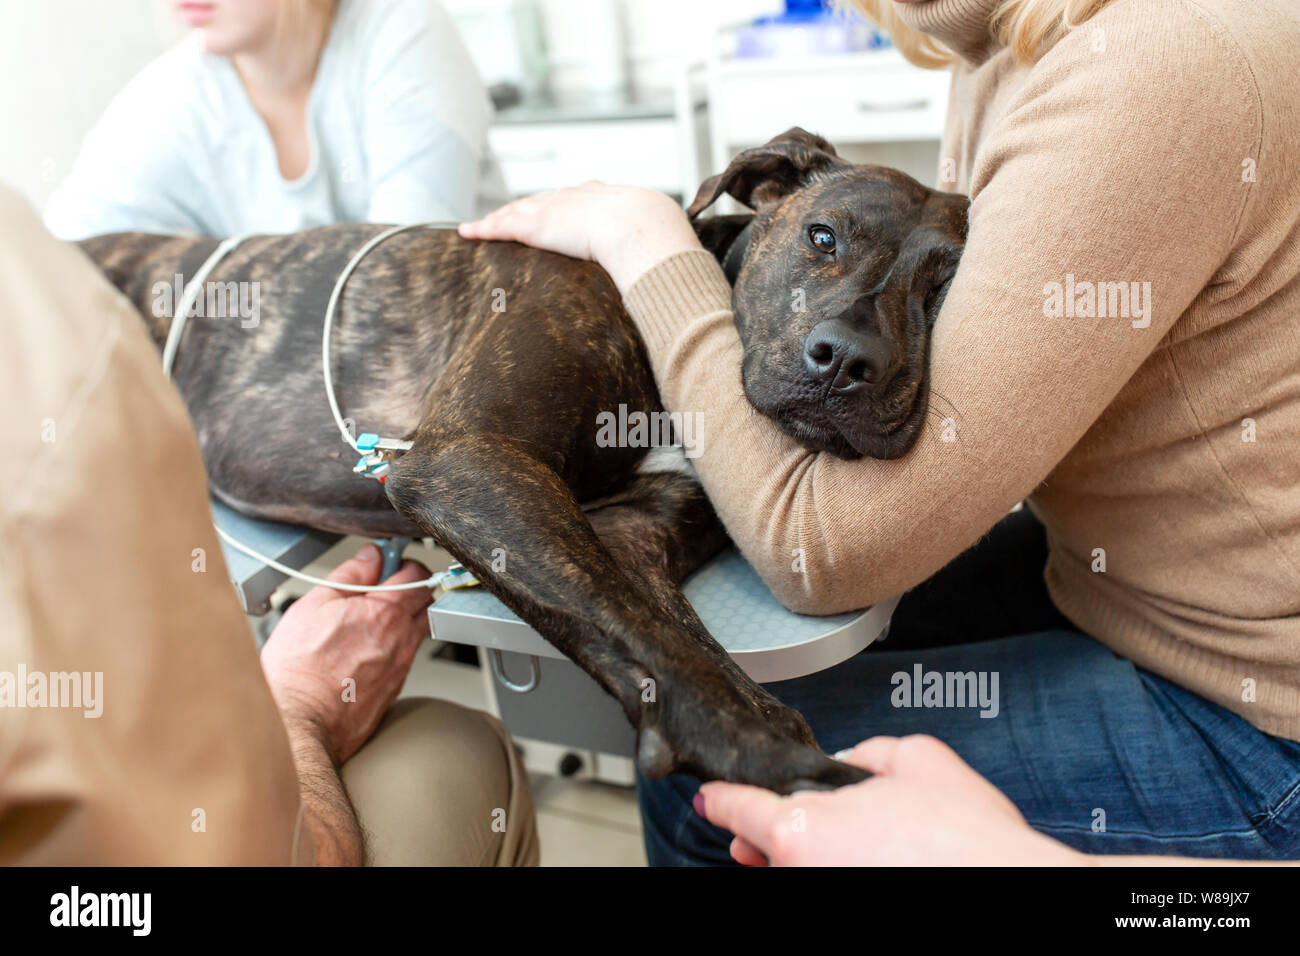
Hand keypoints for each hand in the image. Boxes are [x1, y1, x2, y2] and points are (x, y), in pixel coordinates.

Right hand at [260, 545, 432, 764]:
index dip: (404, 562)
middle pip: (426, 602)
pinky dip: (391, 647)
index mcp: (386, 614)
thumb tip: (370, 557)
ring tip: (365, 621)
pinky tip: (363, 650)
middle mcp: (402, 641)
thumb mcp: (314, 605)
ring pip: (416, 631)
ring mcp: (401, 668)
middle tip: (379, 588)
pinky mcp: (394, 690)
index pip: (418, 574)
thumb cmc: (298, 670)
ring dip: (400, 619)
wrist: (298, 723)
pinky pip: (403, 658)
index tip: (387, 562)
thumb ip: (349, 575)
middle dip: (409, 588)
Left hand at [458, 182, 703, 293]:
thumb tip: (686, 289)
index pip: (583, 199)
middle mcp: (582, 197)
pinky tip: (468, 232)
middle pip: (547, 199)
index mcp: (614, 200)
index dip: (567, 206)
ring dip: (501, 217)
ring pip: (521, 209)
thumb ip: (666, 266)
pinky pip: (504, 224)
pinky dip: (485, 228)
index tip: (560, 211)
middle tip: (513, 215)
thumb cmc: (663, 244)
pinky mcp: (538, 224)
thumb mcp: (668, 248)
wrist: (646, 232)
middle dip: (529, 207)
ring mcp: (558, 208)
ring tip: (483, 226)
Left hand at [698, 734, 1084, 865]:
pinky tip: (869, 861)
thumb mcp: (919, 759)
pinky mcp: (842, 918)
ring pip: (798, 870)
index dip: (723, 795)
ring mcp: (822, 893)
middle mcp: (802, 872)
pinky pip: (824, 879)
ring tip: (845, 845)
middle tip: (782, 824)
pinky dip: (836, 867)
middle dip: (770, 833)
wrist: (1009, 884)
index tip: (712, 796)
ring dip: (807, 855)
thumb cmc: (968, 840)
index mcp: (802, 828)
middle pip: (766, 847)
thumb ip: (868, 752)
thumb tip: (851, 761)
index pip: (739, 807)